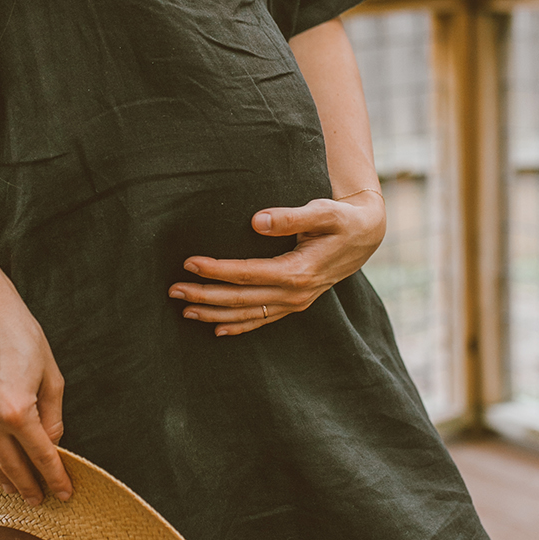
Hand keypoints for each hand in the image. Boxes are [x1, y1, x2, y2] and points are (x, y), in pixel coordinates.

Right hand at [0, 276, 71, 504]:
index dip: (55, 478)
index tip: (64, 495)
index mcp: (19, 411)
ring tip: (17, 491)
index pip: (42, 456)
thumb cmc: (22, 339)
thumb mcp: (51, 377)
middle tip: (40, 501)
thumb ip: (53, 417)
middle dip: (30, 487)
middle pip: (13, 466)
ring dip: (4, 479)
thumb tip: (51, 445)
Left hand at [168, 193, 385, 336]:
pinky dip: (238, 326)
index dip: (216, 270)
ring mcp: (295, 303)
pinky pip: (262, 320)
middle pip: (241, 299)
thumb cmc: (341, 218)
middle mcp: (294, 294)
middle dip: (204, 296)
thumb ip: (291, 217)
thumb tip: (257, 221)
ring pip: (247, 314)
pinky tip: (216, 328)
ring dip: (214, 314)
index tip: (189, 262)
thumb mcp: (322, 211)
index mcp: (297, 271)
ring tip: (184, 310)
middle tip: (173, 290)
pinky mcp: (295, 304)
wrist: (366, 236)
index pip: (247, 274)